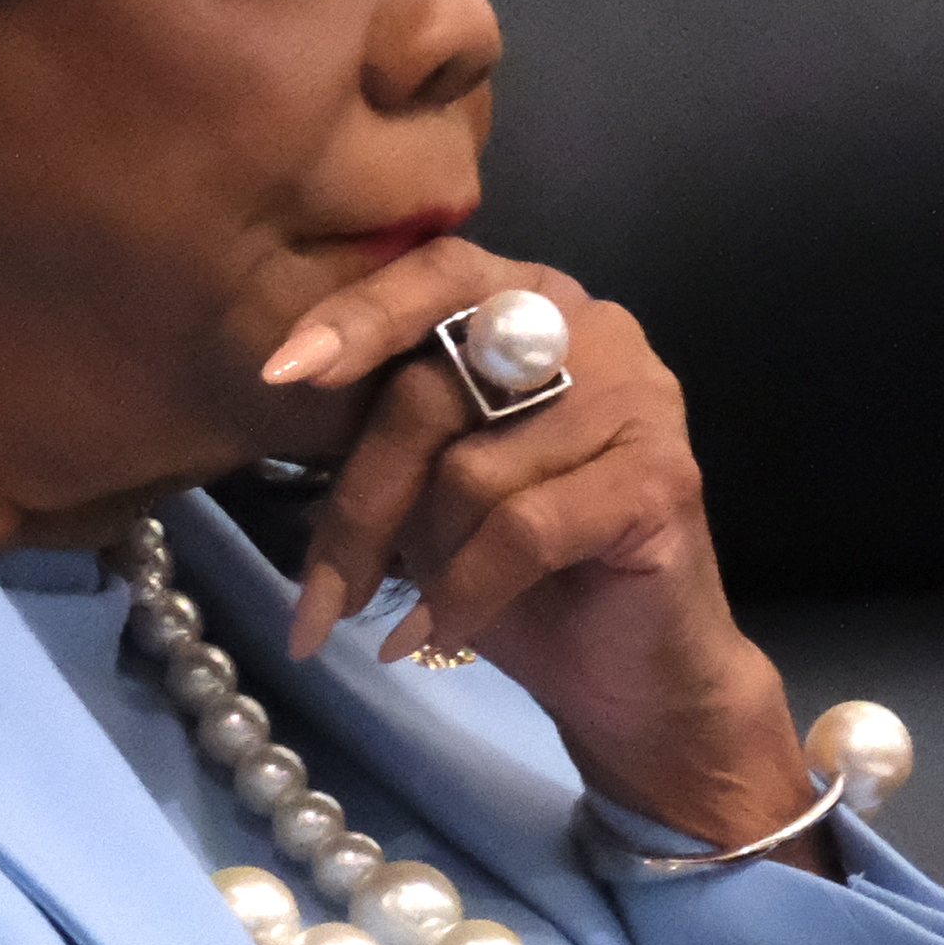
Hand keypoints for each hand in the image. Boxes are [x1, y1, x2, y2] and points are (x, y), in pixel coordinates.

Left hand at [260, 243, 826, 867]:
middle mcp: (596, 329)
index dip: (359, 315)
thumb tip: (286, 397)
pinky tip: (443, 634)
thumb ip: (390, 428)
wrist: (629, 672)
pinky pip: (522, 528)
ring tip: (420, 616)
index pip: (439, 272)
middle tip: (320, 597)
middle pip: (431, 388)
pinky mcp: (662, 476)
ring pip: (469, 469)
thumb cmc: (515, 572)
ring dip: (426, 561)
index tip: (281, 375)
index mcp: (532, 307)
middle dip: (363, 502)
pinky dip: (466, 592)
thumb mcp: (427, 486)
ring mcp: (639, 398)